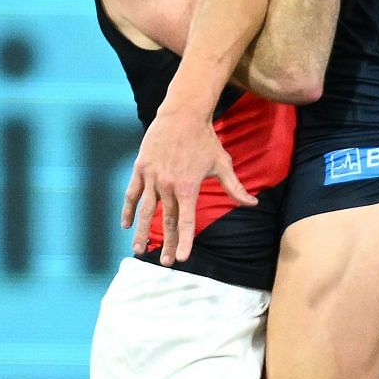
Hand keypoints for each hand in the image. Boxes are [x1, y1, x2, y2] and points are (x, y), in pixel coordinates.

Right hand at [121, 107, 255, 263]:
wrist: (183, 115)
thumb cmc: (205, 140)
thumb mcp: (223, 164)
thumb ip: (235, 188)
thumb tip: (252, 204)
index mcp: (188, 187)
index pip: (185, 221)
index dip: (184, 241)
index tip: (181, 258)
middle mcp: (168, 186)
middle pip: (166, 220)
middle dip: (166, 243)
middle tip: (164, 263)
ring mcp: (152, 177)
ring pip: (146, 211)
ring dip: (142, 232)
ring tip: (139, 250)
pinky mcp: (141, 168)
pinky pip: (132, 194)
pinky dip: (128, 210)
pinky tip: (126, 225)